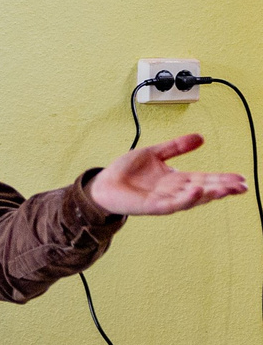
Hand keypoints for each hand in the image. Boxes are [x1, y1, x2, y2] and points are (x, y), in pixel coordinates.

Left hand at [88, 133, 249, 216]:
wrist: (102, 184)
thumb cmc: (126, 171)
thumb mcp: (154, 153)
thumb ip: (176, 147)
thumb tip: (200, 137)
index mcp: (177, 179)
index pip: (205, 178)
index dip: (222, 178)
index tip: (240, 178)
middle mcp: (174, 191)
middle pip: (204, 189)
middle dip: (223, 188)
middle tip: (242, 186)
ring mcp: (164, 200)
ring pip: (192, 198)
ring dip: (210, 194)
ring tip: (226, 189)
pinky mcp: (152, 206)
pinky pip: (173, 204)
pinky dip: (186, 199)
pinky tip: (197, 191)